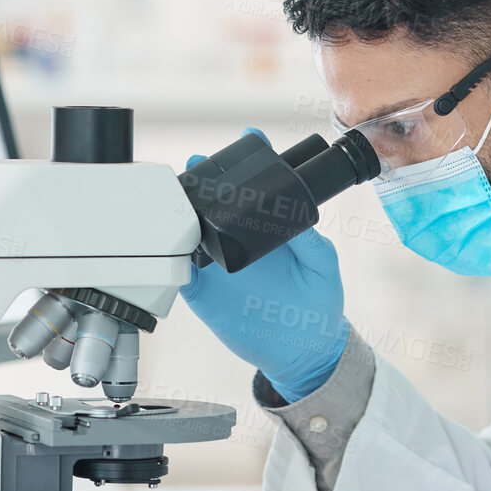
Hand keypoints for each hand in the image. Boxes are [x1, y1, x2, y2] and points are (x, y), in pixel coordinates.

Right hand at [180, 136, 348, 399]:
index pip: (257, 189)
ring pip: (189, 232)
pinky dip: (169, 259)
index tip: (250, 138)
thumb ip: (312, 244)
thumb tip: (298, 218)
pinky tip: (167, 244)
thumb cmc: (319, 306)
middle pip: (214, 202)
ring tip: (177, 198)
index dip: (252, 161)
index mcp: (268, 229)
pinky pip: (178, 272)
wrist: (303, 352)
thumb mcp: (323, 269)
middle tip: (198, 164)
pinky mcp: (202, 293)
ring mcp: (217, 266)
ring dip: (180, 213)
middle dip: (204, 178)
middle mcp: (238, 241)